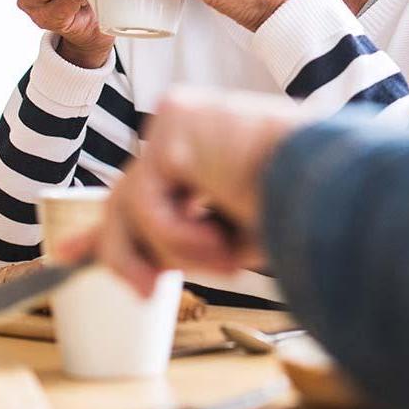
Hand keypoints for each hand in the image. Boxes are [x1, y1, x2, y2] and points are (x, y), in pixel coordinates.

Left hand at [53, 87, 308, 296]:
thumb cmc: (307, 217)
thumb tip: (144, 272)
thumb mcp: (235, 240)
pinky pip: (147, 202)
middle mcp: (193, 129)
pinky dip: (180, 237)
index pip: (147, 186)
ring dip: (175, 251)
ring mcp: (180, 121)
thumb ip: (186, 244)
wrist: (338, 191)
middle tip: (137, 287)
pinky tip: (222, 241)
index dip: (108, 227)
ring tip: (224, 264)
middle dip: (117, 247)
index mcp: (214, 154)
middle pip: (128, 195)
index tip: (70, 254)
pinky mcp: (174, 121)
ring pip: (130, 204)